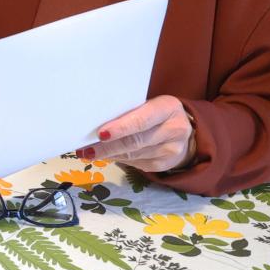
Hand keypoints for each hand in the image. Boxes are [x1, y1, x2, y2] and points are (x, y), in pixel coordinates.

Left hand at [77, 95, 194, 172]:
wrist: (183, 131)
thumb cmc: (156, 113)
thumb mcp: (149, 105)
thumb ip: (129, 111)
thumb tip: (95, 123)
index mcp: (168, 108)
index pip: (142, 120)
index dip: (121, 128)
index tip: (101, 134)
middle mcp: (174, 129)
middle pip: (135, 141)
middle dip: (107, 147)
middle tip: (86, 150)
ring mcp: (171, 150)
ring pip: (132, 155)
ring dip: (108, 155)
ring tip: (88, 153)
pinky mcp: (164, 164)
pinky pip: (135, 163)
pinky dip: (118, 159)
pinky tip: (106, 156)